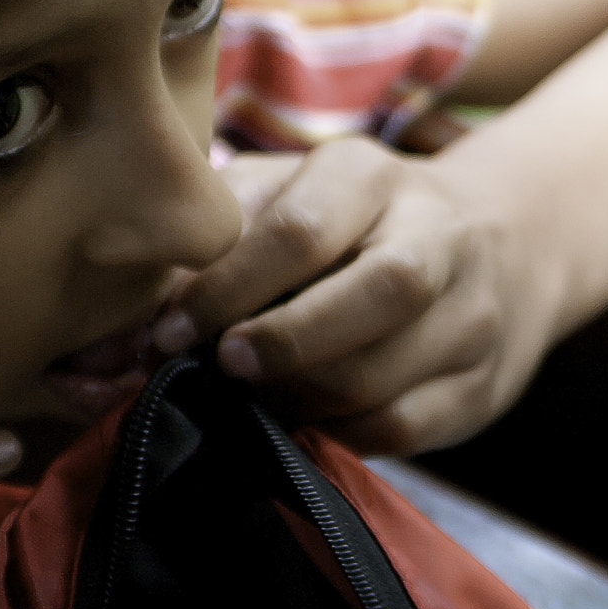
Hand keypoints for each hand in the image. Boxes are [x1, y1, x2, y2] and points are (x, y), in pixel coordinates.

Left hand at [151, 137, 555, 455]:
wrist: (499, 239)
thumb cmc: (348, 219)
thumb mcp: (282, 197)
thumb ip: (204, 251)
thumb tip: (107, 343)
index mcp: (369, 175)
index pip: (301, 230)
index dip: (228, 288)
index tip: (171, 331)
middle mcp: (436, 234)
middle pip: (374, 295)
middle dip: (285, 341)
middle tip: (223, 366)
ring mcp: (471, 312)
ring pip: (386, 372)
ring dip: (303, 396)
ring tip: (253, 395)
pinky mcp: (481, 383)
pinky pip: (404, 427)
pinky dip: (341, 433)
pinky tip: (304, 417)